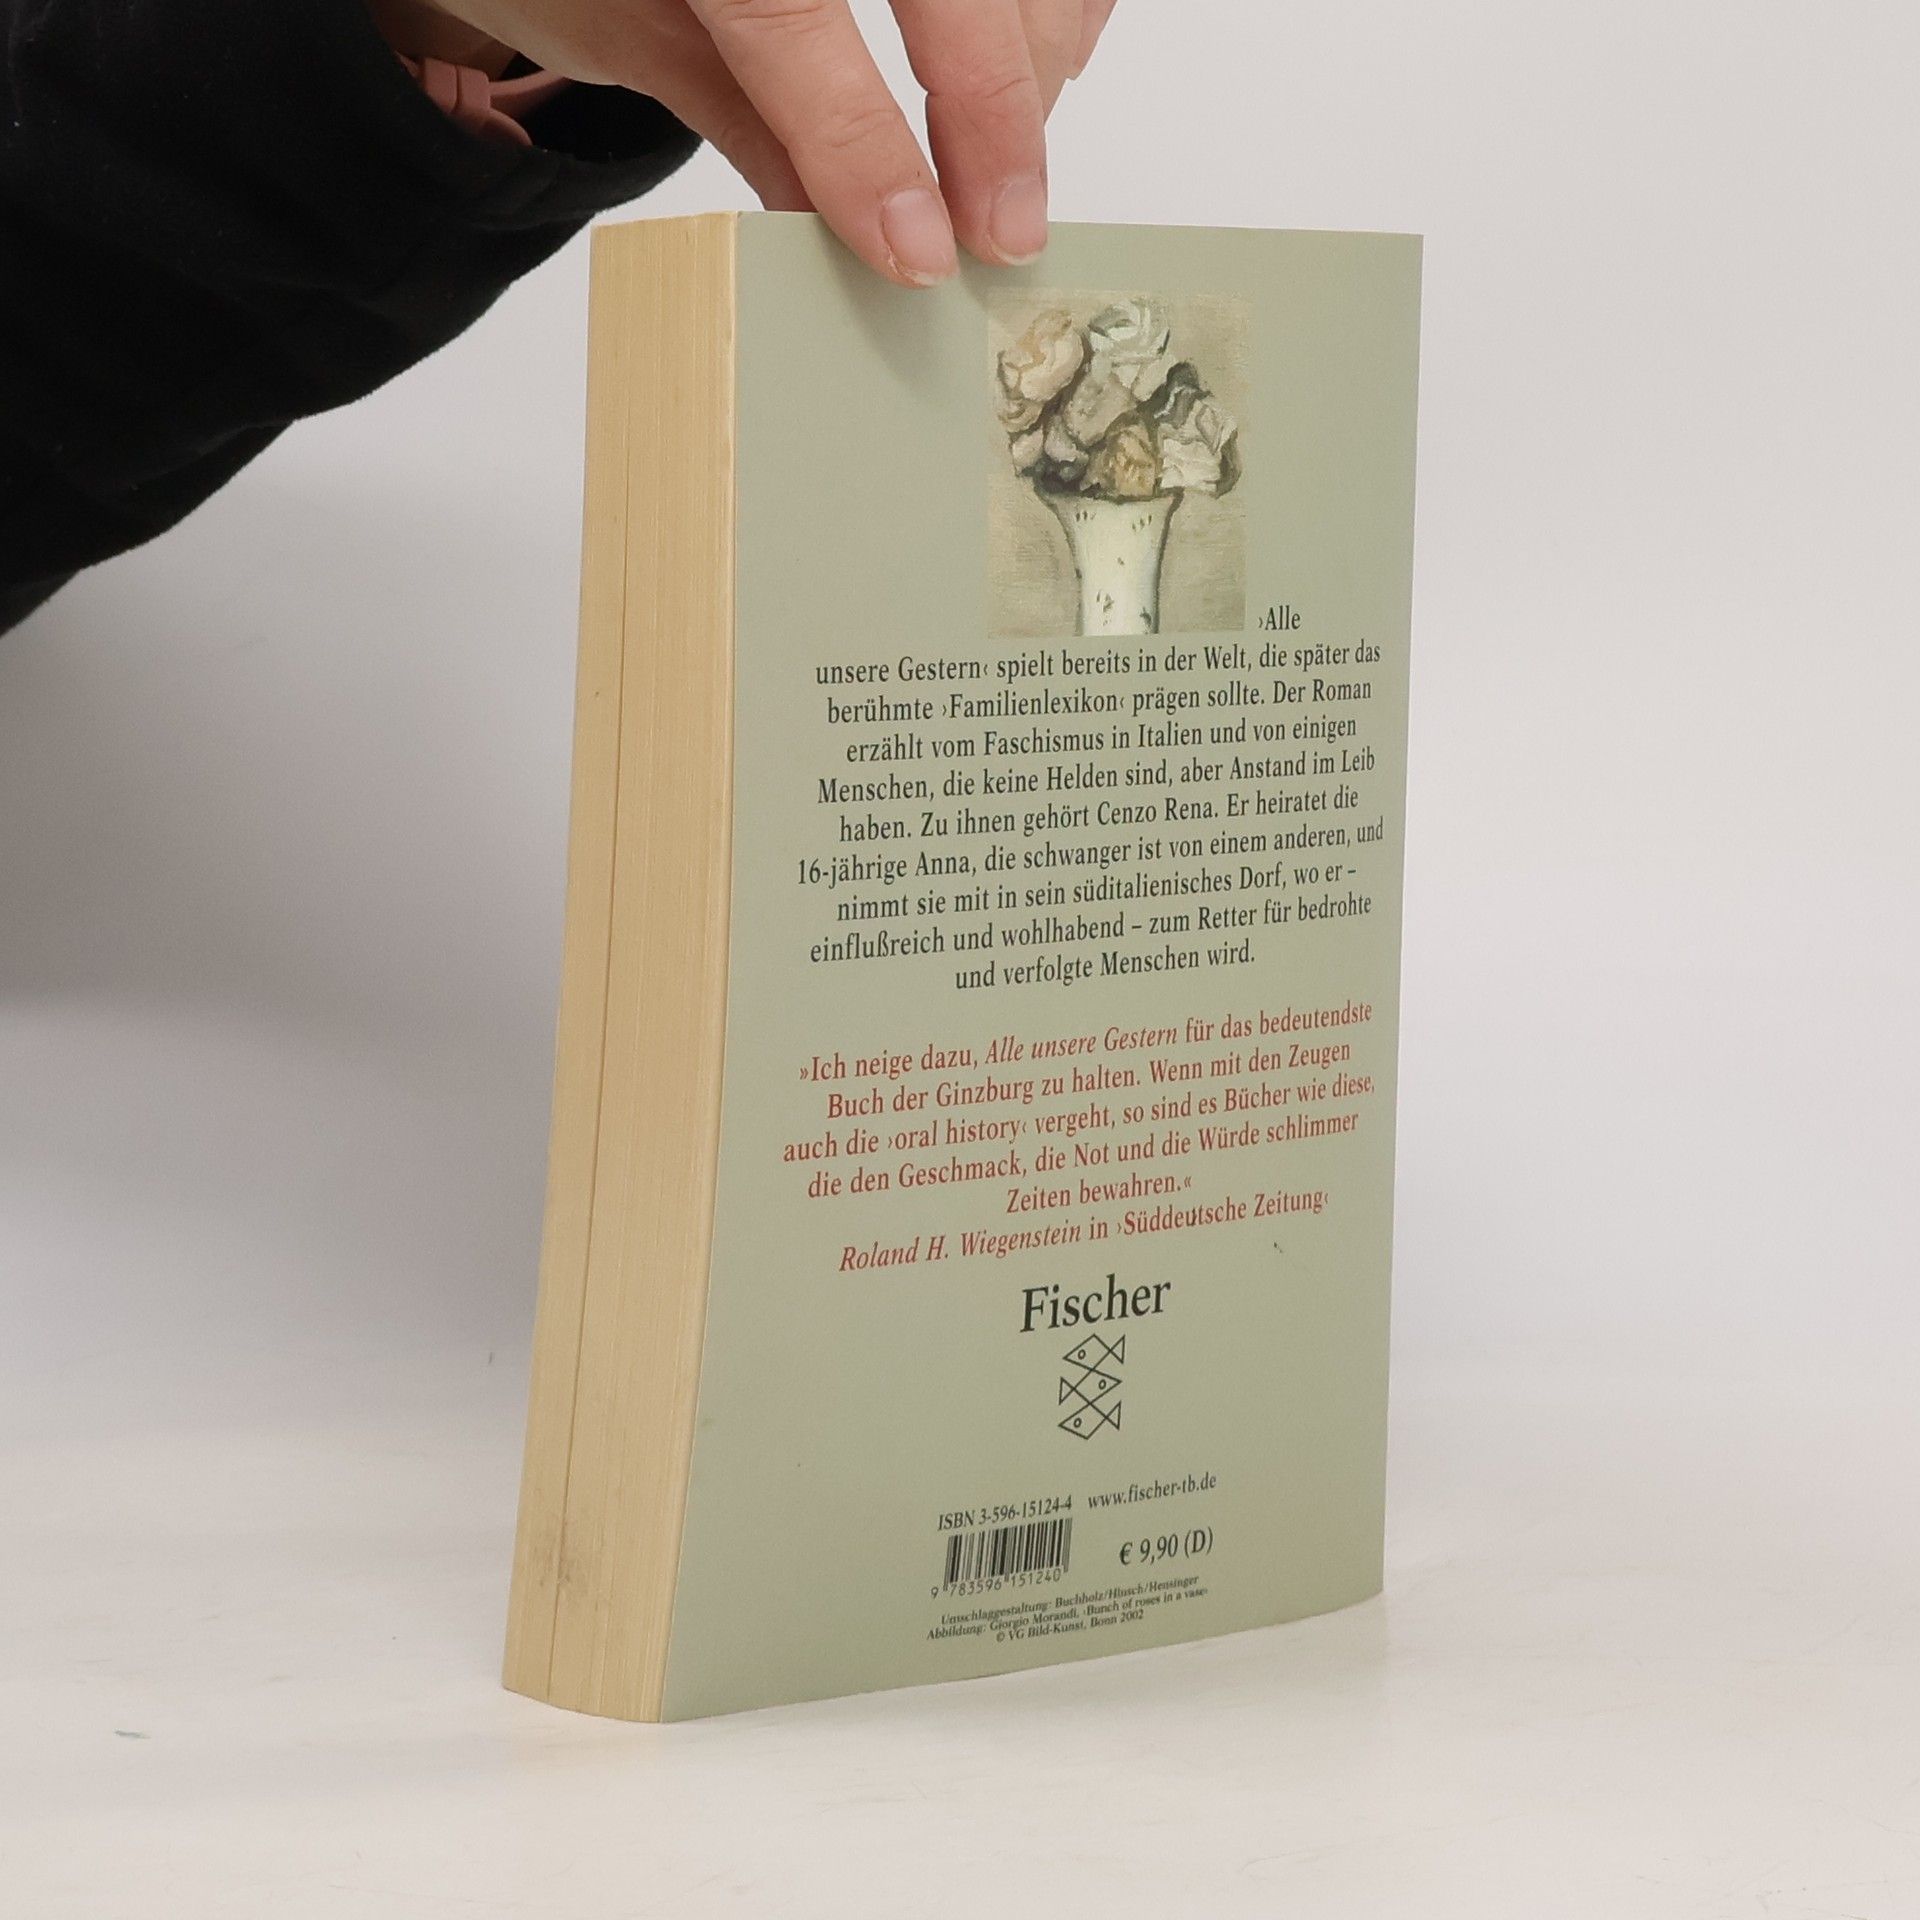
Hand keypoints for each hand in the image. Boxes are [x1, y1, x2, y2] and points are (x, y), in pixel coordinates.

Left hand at [407, 0, 1119, 285]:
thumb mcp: (634, 33)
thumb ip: (747, 116)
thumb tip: (850, 234)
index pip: (788, 13)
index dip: (863, 142)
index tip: (918, 252)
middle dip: (994, 112)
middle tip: (1004, 234)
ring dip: (1036, 62)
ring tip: (1010, 165)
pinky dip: (1062, 5)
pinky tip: (1047, 64)